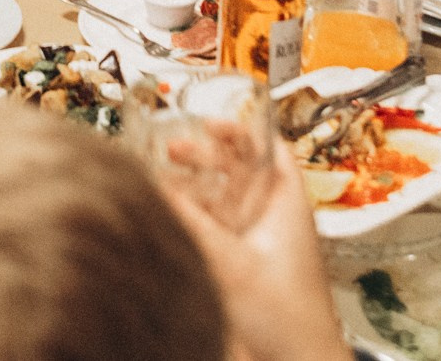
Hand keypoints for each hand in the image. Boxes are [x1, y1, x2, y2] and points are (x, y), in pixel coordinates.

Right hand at [162, 142, 353, 360]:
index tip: (209, 122)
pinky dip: (199, 216)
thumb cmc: (287, 319)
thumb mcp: (231, 264)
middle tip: (174, 149)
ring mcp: (264, 242)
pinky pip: (222, 228)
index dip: (242, 128)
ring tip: (165, 178)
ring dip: (199, 186)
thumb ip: (190, 224)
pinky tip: (174, 219)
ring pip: (230, 200)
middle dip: (208, 155)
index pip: (272, 147)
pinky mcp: (250, 266)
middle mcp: (277, 217)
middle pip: (244, 170)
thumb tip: (153, 190)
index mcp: (287, 203)